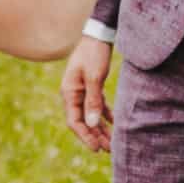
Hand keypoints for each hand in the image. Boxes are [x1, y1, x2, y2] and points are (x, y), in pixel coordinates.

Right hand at [60, 34, 114, 151]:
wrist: (99, 33)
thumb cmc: (94, 53)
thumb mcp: (94, 77)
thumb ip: (93, 101)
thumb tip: (91, 124)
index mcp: (69, 92)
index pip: (74, 121)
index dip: (85, 136)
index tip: (96, 148)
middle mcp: (73, 93)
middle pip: (83, 121)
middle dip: (95, 136)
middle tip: (109, 150)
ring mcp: (82, 89)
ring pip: (90, 114)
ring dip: (100, 128)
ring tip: (112, 142)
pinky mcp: (91, 85)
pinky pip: (97, 105)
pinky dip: (104, 114)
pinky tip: (114, 123)